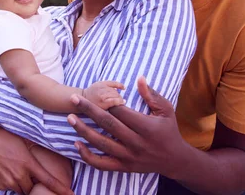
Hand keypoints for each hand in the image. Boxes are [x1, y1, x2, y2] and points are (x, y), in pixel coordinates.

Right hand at [0, 124, 72, 194]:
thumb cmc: (5, 136)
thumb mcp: (24, 141)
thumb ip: (36, 151)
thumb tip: (52, 147)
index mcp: (28, 163)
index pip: (49, 181)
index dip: (61, 189)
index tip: (71, 194)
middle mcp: (19, 175)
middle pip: (33, 189)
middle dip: (35, 185)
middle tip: (31, 174)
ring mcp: (8, 181)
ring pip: (21, 190)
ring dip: (23, 184)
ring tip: (17, 169)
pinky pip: (9, 189)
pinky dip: (11, 183)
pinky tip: (7, 170)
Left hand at [67, 76, 186, 178]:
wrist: (175, 160)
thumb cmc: (169, 130)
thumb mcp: (166, 110)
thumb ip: (152, 94)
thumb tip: (139, 78)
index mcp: (146, 127)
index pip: (121, 112)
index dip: (107, 102)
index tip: (94, 92)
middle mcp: (136, 143)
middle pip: (108, 125)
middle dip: (89, 111)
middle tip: (74, 99)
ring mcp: (129, 157)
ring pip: (102, 144)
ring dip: (83, 131)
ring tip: (70, 118)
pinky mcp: (124, 167)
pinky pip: (102, 164)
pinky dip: (87, 156)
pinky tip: (76, 144)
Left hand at [82, 81, 125, 109]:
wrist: (83, 98)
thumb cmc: (93, 107)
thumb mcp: (102, 110)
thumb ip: (112, 107)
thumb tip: (123, 102)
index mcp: (102, 103)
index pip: (116, 101)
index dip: (121, 102)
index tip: (123, 103)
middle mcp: (101, 94)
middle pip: (116, 95)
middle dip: (120, 98)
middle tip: (120, 102)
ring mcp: (101, 87)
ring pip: (114, 90)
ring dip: (118, 94)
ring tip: (118, 98)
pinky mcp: (100, 83)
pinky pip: (112, 82)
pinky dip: (118, 84)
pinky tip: (123, 87)